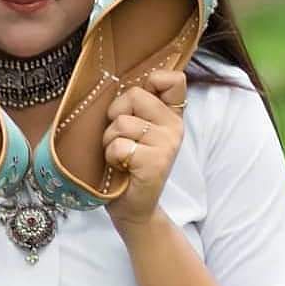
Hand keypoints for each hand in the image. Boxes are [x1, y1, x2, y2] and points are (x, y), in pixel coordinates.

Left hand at [102, 70, 186, 233]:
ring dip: (110, 141)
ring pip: (122, 122)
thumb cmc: (125, 165)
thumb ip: (134, 107)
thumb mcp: (132, 131)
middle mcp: (174, 126)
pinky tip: (121, 168)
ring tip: (120, 156)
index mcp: (170, 114)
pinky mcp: (156, 162)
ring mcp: (168, 144)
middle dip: (115, 117)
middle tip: (121, 139)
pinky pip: (119, 145)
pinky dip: (111, 157)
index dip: (149, 82)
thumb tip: (115, 78)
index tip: (136, 106)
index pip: (172, 79)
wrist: (132, 207)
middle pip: (133, 95)